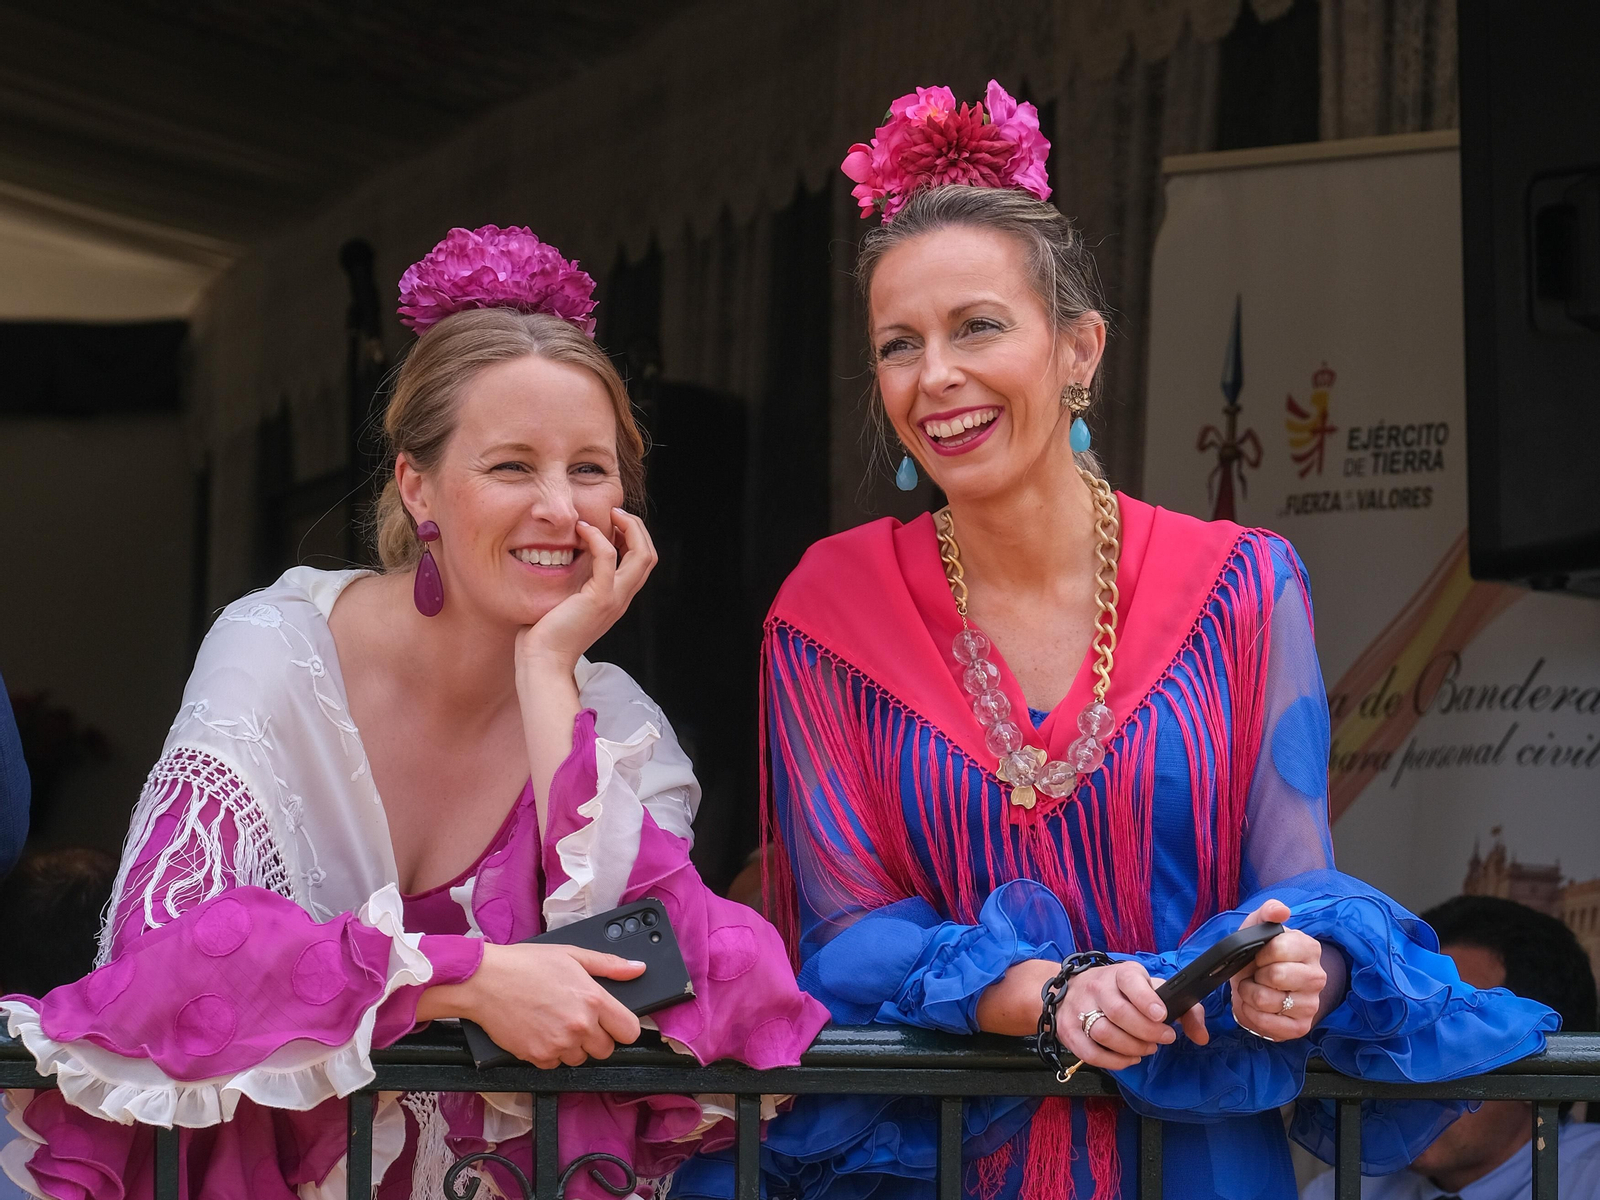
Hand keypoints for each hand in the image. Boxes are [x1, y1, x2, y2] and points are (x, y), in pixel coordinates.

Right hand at [424, 942, 644, 1068]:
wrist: (485, 981)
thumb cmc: (526, 964)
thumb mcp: (572, 955)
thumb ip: (609, 965)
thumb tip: (637, 969)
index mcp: (593, 1000)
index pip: (629, 1031)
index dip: (623, 1027)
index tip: (614, 1022)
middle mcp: (580, 1026)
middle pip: (606, 1049)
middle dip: (596, 1037)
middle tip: (578, 1019)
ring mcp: (559, 1045)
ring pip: (581, 1058)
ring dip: (573, 1046)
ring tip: (556, 1022)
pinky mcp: (538, 1057)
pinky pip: (555, 1064)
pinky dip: (551, 1053)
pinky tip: (540, 1031)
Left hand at [516, 509, 657, 674]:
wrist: (543, 661)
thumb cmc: (545, 634)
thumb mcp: (566, 602)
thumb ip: (574, 581)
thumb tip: (562, 557)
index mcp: (616, 599)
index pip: (641, 562)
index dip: (633, 537)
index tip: (612, 522)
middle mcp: (622, 598)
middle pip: (649, 555)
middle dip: (637, 527)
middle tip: (616, 511)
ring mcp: (614, 599)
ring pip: (643, 554)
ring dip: (629, 527)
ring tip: (610, 513)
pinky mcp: (599, 598)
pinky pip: (608, 556)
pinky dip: (598, 537)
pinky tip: (581, 529)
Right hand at [1059, 961, 1209, 1069]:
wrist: (1070, 989)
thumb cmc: (1121, 991)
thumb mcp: (1151, 989)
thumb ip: (1184, 1009)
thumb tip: (1201, 1036)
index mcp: (1121, 974)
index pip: (1131, 981)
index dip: (1147, 999)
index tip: (1161, 1015)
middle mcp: (1096, 987)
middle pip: (1120, 1013)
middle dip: (1146, 1032)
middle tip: (1164, 1039)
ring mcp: (1079, 1008)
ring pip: (1104, 1034)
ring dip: (1131, 1048)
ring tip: (1146, 1049)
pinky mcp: (1068, 1030)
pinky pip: (1091, 1053)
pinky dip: (1114, 1061)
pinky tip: (1129, 1058)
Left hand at [1229, 899, 1325, 1040]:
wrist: (1257, 983)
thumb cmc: (1258, 954)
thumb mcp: (1257, 928)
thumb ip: (1266, 913)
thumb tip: (1280, 910)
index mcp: (1309, 948)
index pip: (1279, 949)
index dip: (1259, 954)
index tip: (1258, 956)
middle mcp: (1317, 977)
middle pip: (1275, 976)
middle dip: (1253, 976)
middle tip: (1254, 975)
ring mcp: (1311, 1004)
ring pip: (1266, 1001)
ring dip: (1248, 996)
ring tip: (1253, 989)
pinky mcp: (1301, 1027)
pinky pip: (1267, 1024)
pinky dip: (1251, 1015)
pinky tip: (1254, 1007)